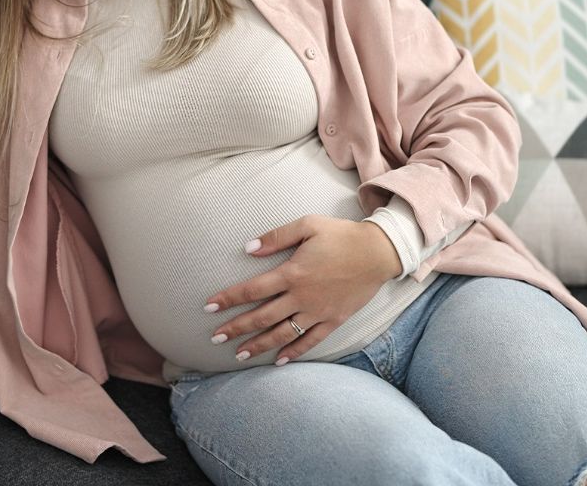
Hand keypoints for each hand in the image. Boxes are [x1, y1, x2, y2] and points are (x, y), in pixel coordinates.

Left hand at [203, 217, 401, 365]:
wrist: (378, 252)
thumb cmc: (341, 235)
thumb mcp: (307, 225)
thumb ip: (276, 237)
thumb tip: (247, 248)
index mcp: (293, 273)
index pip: (252, 290)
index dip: (229, 299)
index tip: (208, 307)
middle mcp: (302, 297)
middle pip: (262, 317)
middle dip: (236, 328)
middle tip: (215, 337)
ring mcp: (318, 312)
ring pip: (282, 334)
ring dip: (259, 345)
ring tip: (238, 354)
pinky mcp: (334, 320)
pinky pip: (310, 341)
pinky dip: (293, 352)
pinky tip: (278, 361)